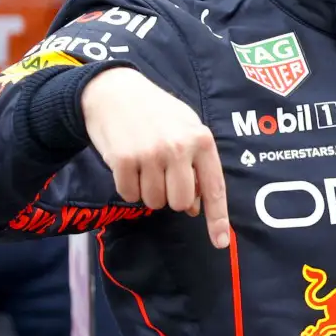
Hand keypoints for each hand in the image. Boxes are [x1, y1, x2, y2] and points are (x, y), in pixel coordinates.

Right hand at [80, 67, 229, 248]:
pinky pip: (129, 196)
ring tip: (145, 164)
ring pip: (154, 202)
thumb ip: (197, 168)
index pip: (214, 188)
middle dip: (171, 197)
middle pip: (180, 202)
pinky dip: (128, 187)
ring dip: (148, 191)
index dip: (217, 218)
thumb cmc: (157, 114)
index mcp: (202, 140)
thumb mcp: (186, 130)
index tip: (220, 242)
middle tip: (163, 175)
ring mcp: (151, 154)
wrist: (115, 92)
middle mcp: (179, 148)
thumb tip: (196, 208)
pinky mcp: (123, 160)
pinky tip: (128, 164)